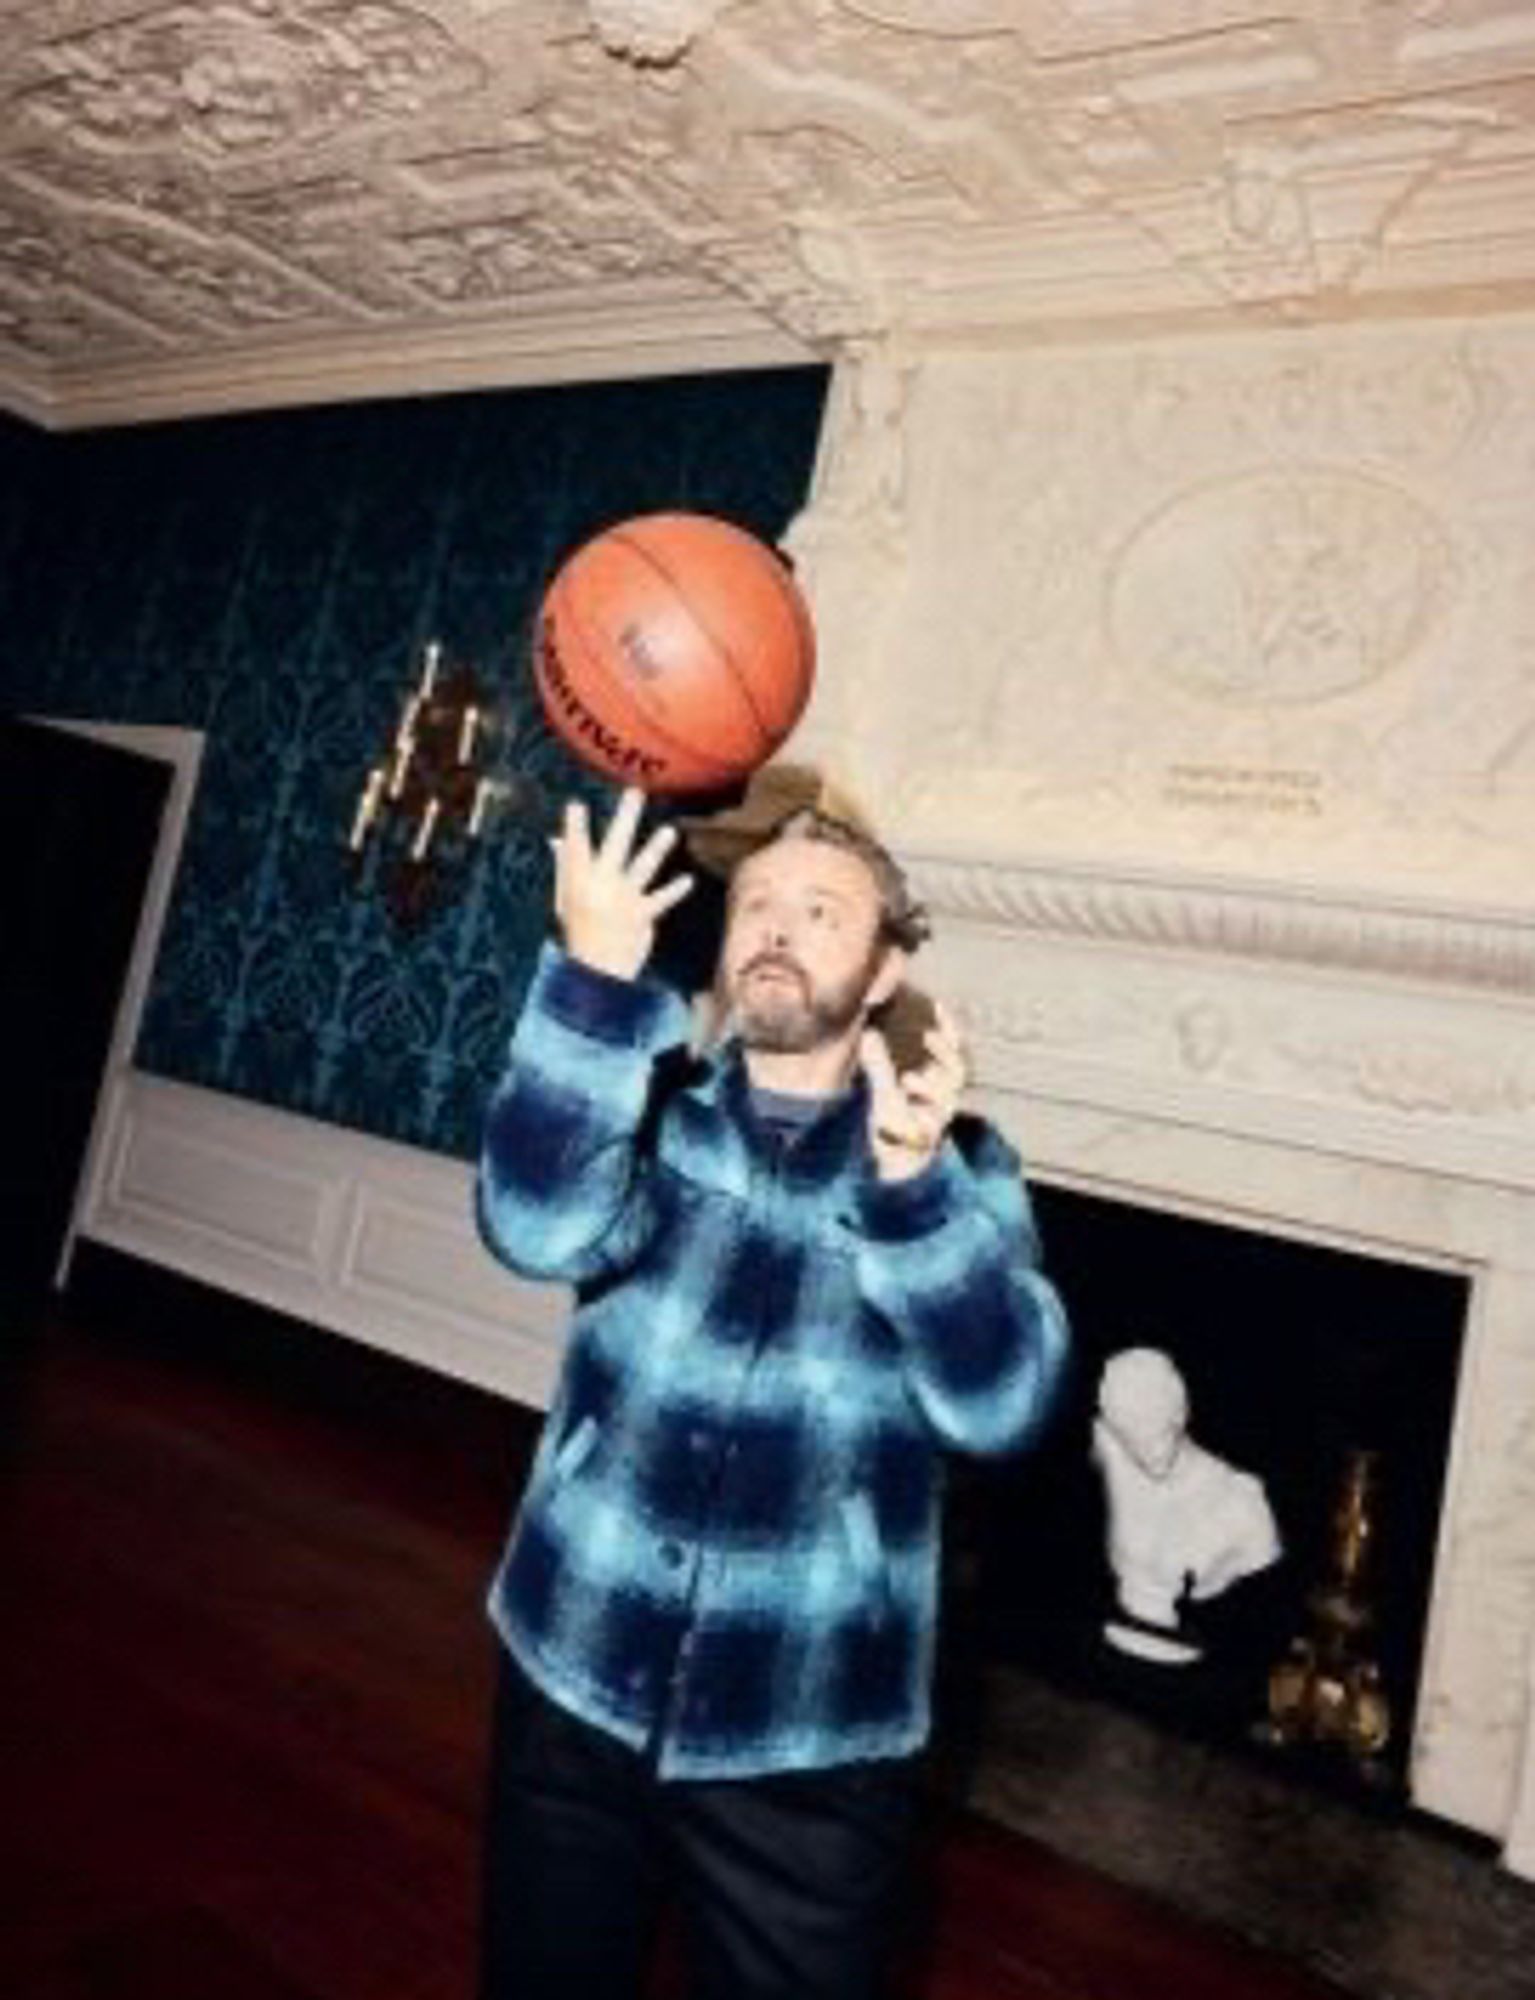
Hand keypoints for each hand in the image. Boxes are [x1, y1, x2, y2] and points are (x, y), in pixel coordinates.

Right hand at [553, 787, 692, 980]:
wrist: (596, 969)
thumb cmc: (580, 928)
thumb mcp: (566, 898)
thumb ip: (564, 866)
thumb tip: (556, 839)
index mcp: (579, 880)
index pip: (575, 847)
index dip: (575, 828)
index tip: (576, 806)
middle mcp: (602, 884)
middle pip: (615, 844)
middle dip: (625, 817)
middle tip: (636, 793)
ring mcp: (624, 898)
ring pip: (642, 866)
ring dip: (657, 848)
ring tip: (670, 832)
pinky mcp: (643, 914)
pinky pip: (661, 898)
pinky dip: (675, 890)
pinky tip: (688, 880)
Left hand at [859, 1001, 967, 1181]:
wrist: (891, 1168)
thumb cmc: (892, 1126)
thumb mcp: (884, 1091)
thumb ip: (880, 1065)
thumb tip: (869, 1032)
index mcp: (936, 1085)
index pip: (950, 1053)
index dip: (948, 1031)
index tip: (937, 1007)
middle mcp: (942, 1102)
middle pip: (956, 1072)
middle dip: (945, 1053)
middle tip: (928, 1036)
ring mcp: (937, 1122)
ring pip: (946, 1099)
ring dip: (930, 1086)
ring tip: (908, 1079)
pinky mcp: (926, 1144)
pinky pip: (925, 1131)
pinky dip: (911, 1124)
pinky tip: (895, 1121)